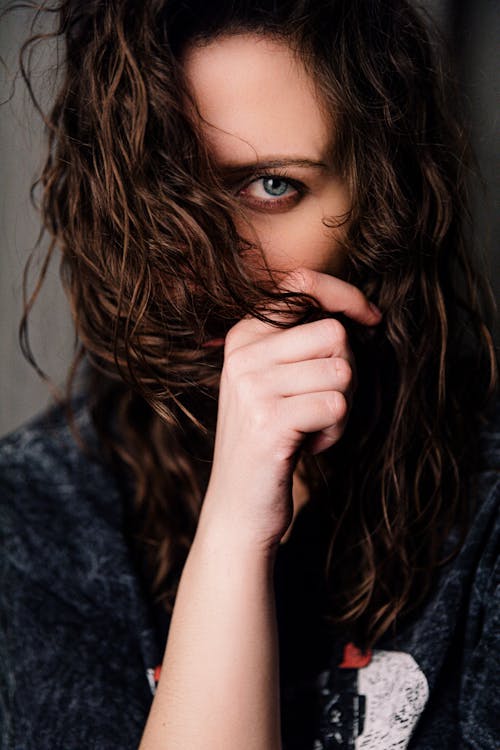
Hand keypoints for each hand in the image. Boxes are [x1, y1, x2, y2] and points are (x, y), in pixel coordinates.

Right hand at [200, 268, 380, 550]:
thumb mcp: (271, 379)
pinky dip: (335, 431)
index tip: (372, 318)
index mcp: (242, 336)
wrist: (239, 505)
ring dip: (341, 407)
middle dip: (345, 371)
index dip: (346, 296)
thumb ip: (299, 342)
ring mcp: (251, 388)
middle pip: (334, 334)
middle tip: (321, 402)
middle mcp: (242, 355)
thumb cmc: (269, 437)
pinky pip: (336, 407)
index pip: (300, 285)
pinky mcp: (268, 422)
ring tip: (311, 427)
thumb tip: (359, 313)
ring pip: (341, 372)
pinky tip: (308, 445)